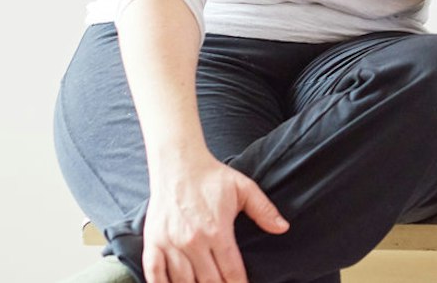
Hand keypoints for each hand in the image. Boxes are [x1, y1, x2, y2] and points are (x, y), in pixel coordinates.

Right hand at [142, 150, 287, 282]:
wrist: (178, 164)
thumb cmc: (212, 177)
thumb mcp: (244, 188)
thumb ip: (264, 210)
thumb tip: (283, 228)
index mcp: (217, 230)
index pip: (231, 270)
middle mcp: (192, 241)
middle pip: (208, 281)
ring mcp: (170, 243)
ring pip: (183, 282)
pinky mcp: (153, 242)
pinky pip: (154, 273)